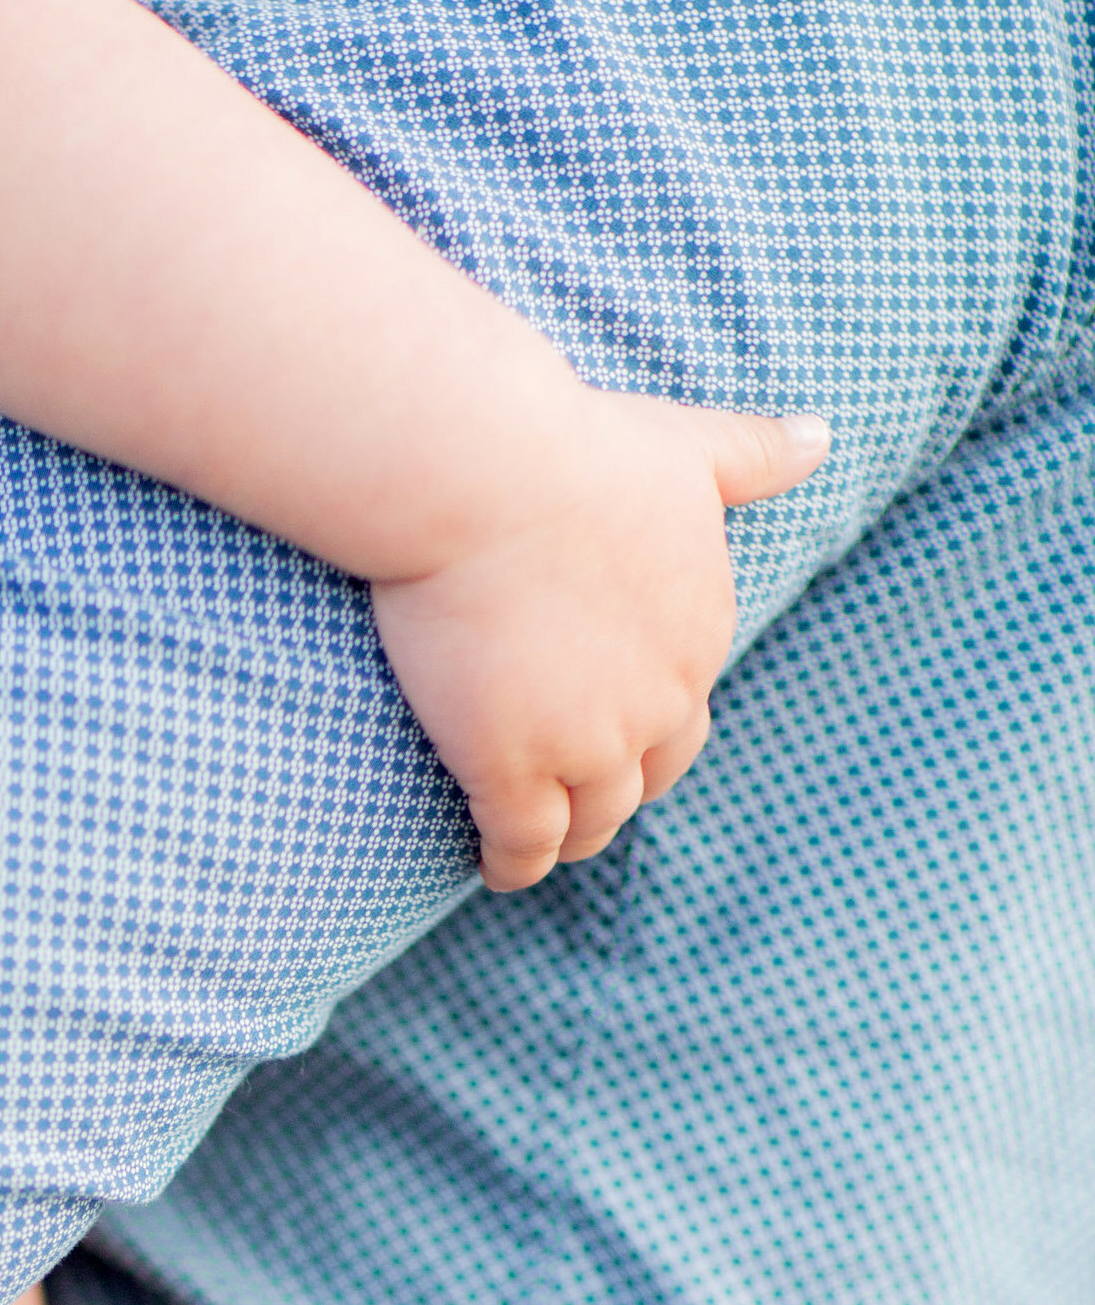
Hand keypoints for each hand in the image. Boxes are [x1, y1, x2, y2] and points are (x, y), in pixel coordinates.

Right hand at [371, 395, 829, 891]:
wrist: (485, 478)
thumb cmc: (575, 451)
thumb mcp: (684, 443)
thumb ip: (751, 453)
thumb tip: (819, 439)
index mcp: (702, 630)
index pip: (688, 704)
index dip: (648, 720)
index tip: (607, 723)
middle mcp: (661, 699)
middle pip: (649, 777)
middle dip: (617, 791)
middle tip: (575, 800)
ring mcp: (588, 743)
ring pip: (592, 824)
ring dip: (569, 837)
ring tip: (534, 844)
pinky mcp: (512, 769)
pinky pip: (523, 846)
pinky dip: (512, 864)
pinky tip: (493, 866)